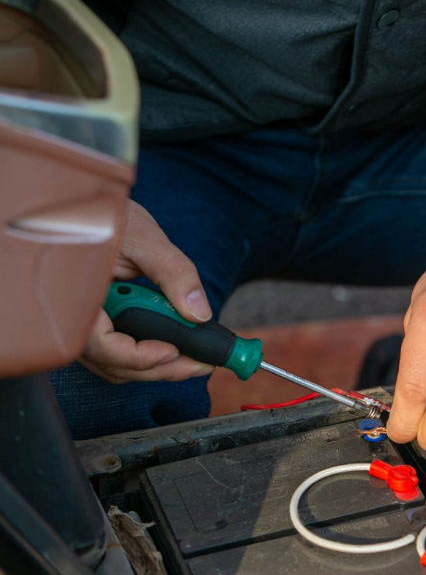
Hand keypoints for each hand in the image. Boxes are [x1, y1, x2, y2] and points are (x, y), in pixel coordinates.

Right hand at [78, 200, 215, 383]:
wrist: (90, 205)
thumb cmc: (105, 214)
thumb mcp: (143, 236)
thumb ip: (173, 272)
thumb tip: (199, 313)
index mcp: (74, 296)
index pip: (100, 346)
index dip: (137, 356)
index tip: (173, 350)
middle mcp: (73, 318)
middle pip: (114, 364)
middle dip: (161, 368)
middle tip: (203, 364)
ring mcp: (83, 325)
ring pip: (117, 364)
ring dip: (158, 367)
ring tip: (197, 359)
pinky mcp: (97, 325)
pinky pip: (120, 351)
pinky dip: (149, 355)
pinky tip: (176, 346)